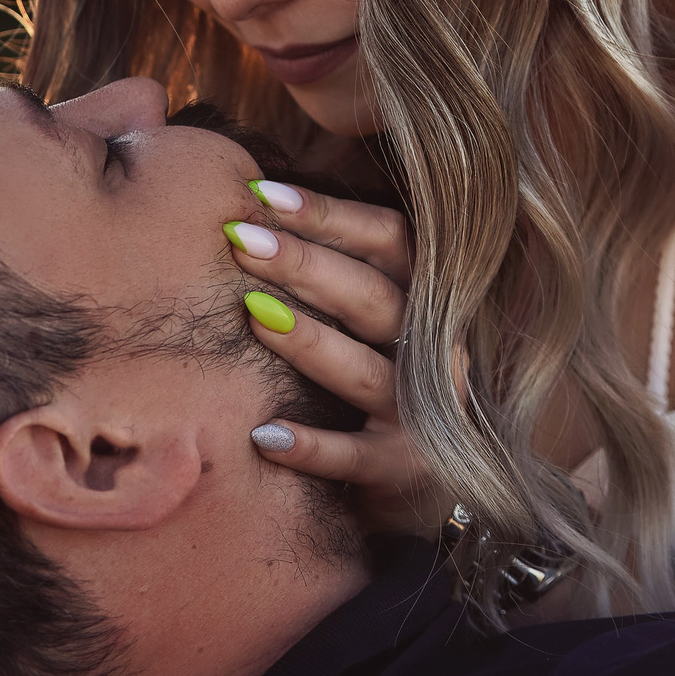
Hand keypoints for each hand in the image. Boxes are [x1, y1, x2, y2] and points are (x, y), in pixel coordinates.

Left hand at [223, 179, 442, 533]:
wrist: (420, 482)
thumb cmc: (373, 377)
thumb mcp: (369, 319)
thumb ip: (331, 268)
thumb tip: (249, 206)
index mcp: (425, 299)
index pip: (390, 240)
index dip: (330, 214)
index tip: (262, 193)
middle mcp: (433, 350)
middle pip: (374, 298)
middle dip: (306, 265)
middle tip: (241, 240)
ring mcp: (420, 412)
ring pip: (366, 372)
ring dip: (309, 342)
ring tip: (252, 314)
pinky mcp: (400, 469)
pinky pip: (354, 457)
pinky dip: (312, 447)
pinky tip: (264, 435)